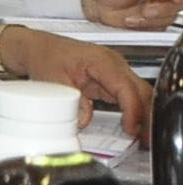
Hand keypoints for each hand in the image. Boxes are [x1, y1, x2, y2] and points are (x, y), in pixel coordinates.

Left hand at [0, 27, 148, 137]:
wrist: (38, 47)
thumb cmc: (46, 57)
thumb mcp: (54, 81)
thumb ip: (72, 102)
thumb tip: (85, 121)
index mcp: (102, 61)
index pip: (126, 88)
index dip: (132, 110)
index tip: (131, 128)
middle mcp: (114, 64)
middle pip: (141, 90)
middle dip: (145, 115)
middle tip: (142, 137)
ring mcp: (115, 71)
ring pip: (139, 93)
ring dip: (141, 113)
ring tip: (140, 135)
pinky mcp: (111, 79)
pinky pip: (128, 95)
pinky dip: (132, 110)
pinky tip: (131, 125)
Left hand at [82, 0, 182, 29]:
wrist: (97, 4)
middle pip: (178, 3)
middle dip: (162, 9)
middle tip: (147, 10)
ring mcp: (160, 9)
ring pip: (169, 17)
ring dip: (150, 19)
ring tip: (132, 15)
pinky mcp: (154, 23)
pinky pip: (157, 28)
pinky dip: (143, 26)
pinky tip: (130, 20)